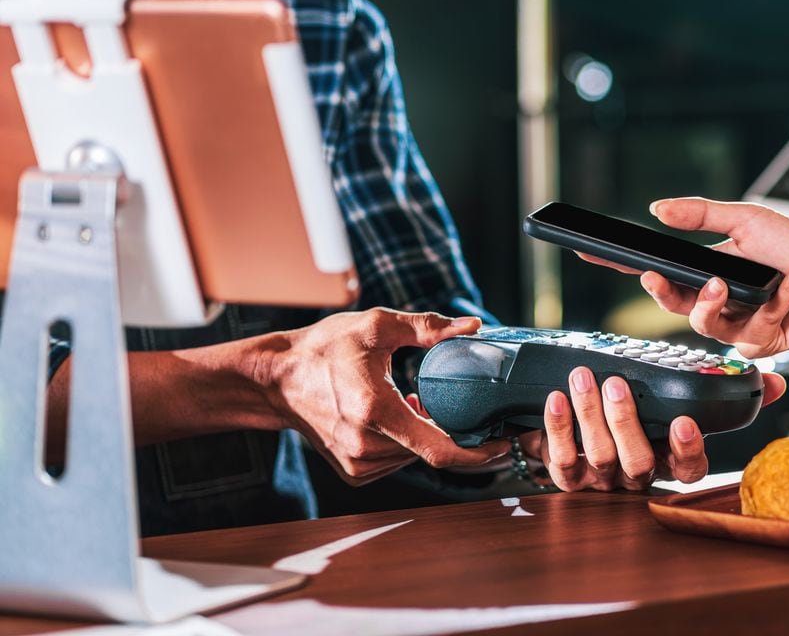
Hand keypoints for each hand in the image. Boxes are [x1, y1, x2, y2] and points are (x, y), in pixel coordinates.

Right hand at [257, 308, 508, 484]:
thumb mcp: (376, 326)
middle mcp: (366, 446)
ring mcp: (357, 463)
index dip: (479, 453)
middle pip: (432, 452)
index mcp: (375, 412)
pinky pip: (396, 462)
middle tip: (469, 410)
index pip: (440, 450)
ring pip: (415, 458)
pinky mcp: (353, 471)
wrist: (277, 378)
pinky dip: (407, 443)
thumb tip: (473, 326)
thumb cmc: (324, 348)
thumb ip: (427, 327)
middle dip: (455, 434)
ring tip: (418, 402)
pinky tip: (399, 417)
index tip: (503, 443)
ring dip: (428, 435)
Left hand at [528, 366, 785, 490]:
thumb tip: (775, 382)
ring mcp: (602, 479)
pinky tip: (556, 399)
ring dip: (589, 416)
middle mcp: (638, 476)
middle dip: (625, 423)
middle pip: (636, 461)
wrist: (582, 434)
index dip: (687, 449)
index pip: (688, 469)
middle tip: (616, 385)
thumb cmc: (644, 416)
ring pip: (598, 457)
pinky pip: (561, 460)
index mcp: (670, 461)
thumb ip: (730, 396)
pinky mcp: (568, 475)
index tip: (684, 422)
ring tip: (584, 379)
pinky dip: (557, 429)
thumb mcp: (683, 403)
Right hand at [580, 197, 788, 356]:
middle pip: (672, 305)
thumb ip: (702, 215)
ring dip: (715, 301)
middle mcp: (716, 302)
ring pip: (707, 325)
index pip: (656, 270)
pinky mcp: (762, 343)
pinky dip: (781, 294)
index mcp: (704, 273)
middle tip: (655, 277)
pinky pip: (758, 325)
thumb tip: (657, 209)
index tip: (590, 251)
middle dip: (660, 292)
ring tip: (728, 280)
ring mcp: (737, 326)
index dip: (620, 264)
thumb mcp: (747, 220)